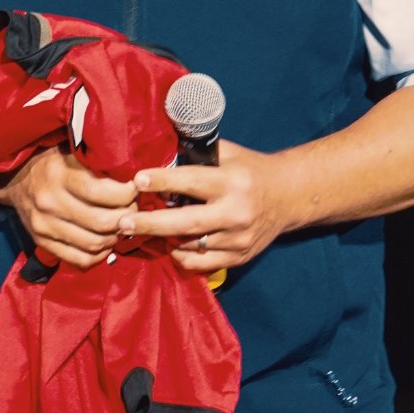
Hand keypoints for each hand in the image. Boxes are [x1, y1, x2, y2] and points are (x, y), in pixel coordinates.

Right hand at [1, 146, 142, 270]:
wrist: (13, 177)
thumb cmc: (51, 160)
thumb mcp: (70, 151)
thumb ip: (96, 163)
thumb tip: (135, 176)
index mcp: (59, 174)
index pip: (101, 192)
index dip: (127, 194)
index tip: (136, 189)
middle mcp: (50, 202)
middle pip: (101, 222)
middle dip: (126, 218)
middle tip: (134, 210)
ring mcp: (44, 225)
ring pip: (94, 244)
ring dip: (115, 238)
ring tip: (123, 226)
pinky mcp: (41, 241)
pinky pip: (79, 259)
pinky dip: (99, 256)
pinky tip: (107, 243)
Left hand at [128, 146, 299, 278]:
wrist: (289, 197)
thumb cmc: (251, 170)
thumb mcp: (229, 154)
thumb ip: (197, 154)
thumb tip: (160, 149)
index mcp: (233, 182)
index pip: (192, 182)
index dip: (163, 181)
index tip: (137, 180)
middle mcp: (236, 212)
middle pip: (187, 223)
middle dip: (151, 223)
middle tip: (124, 223)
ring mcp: (239, 238)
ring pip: (191, 246)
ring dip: (163, 240)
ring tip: (139, 233)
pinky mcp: (240, 256)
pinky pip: (202, 263)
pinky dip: (182, 256)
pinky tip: (170, 244)